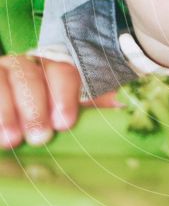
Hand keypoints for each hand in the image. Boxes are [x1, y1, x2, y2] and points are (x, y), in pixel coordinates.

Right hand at [0, 54, 117, 148]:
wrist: (15, 123)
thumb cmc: (45, 118)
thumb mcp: (67, 110)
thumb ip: (90, 103)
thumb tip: (120, 102)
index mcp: (51, 67)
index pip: (61, 71)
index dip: (64, 94)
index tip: (64, 123)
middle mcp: (23, 65)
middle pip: (29, 75)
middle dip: (35, 107)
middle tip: (40, 137)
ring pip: (1, 80)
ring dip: (6, 111)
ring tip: (12, 140)